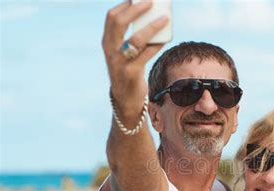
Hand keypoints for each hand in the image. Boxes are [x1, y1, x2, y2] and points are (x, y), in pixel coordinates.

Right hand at [102, 1, 168, 115]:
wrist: (125, 99)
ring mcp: (120, 62)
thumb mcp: (123, 53)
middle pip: (119, 23)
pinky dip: (157, 44)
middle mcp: (110, 50)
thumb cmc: (127, 71)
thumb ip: (130, 38)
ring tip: (165, 19)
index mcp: (107, 42)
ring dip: (152, 27)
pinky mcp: (132, 73)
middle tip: (151, 2)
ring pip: (136, 39)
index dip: (124, 5)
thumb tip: (151, 18)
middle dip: (136, 10)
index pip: (111, 17)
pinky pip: (147, 54)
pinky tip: (166, 38)